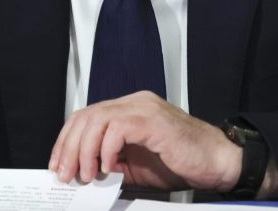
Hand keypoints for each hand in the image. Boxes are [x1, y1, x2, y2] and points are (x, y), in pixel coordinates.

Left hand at [48, 91, 240, 191]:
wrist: (219, 163)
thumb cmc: (182, 163)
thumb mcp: (137, 167)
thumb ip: (111, 164)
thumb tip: (81, 175)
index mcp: (129, 110)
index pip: (86, 116)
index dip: (66, 140)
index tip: (58, 165)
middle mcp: (134, 102)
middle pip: (86, 116)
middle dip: (68, 147)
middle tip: (64, 174)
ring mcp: (144, 108)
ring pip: (97, 119)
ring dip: (84, 150)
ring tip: (85, 174)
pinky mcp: (154, 120)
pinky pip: (118, 128)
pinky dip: (106, 149)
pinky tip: (107, 167)